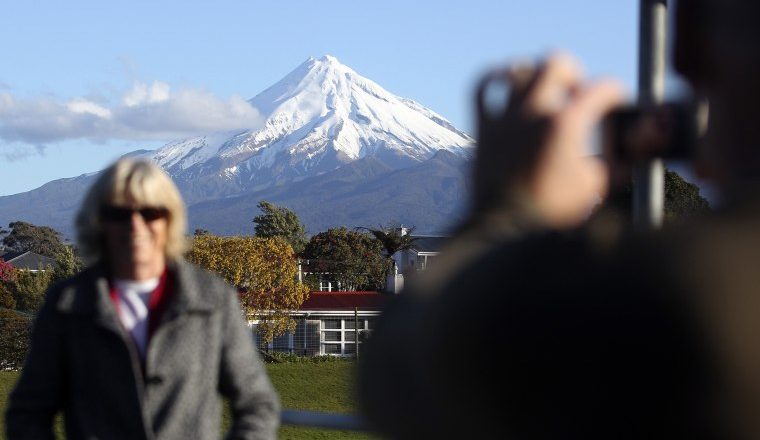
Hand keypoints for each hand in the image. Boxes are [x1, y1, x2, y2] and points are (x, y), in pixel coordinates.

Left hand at [473, 54, 624, 227]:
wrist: (505, 232)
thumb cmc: (552, 214)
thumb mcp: (595, 185)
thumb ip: (616, 158)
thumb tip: (634, 140)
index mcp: (565, 124)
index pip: (601, 88)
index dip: (615, 93)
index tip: (616, 102)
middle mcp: (533, 113)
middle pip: (557, 63)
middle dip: (574, 74)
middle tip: (577, 93)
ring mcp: (505, 118)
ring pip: (520, 70)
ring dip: (537, 75)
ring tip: (544, 91)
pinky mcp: (484, 128)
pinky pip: (482, 86)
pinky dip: (496, 78)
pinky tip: (506, 81)